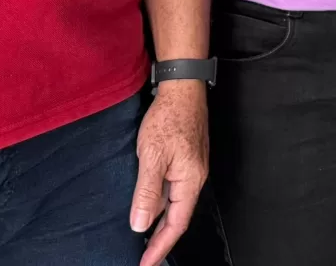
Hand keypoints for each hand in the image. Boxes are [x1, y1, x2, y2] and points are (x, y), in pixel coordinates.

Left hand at [129, 80, 207, 265]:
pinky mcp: (185, 159)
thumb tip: (140, 225)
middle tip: (142, 259)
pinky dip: (160, 204)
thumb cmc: (168, 119)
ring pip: (174, 204)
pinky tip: (148, 206)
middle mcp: (194, 179)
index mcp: (190, 182)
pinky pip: (173, 190)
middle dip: (160, 240)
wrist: (182, 87)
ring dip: (159, 222)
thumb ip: (147, 192)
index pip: (175, 225)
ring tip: (142, 239)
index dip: (159, 248)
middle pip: (177, 218)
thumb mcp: (152, 156)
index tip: (144, 265)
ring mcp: (191, 169)